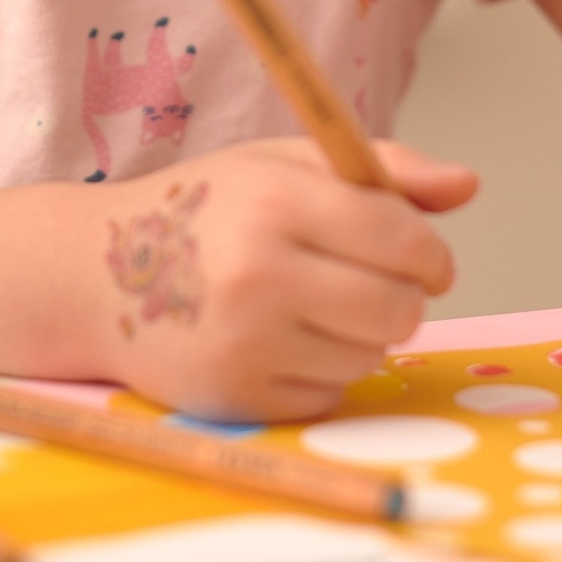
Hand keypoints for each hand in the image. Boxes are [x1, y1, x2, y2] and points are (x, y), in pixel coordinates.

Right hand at [102, 138, 476, 420]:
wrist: (94, 278)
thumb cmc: (201, 213)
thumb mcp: (280, 165)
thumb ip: (380, 169)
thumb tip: (468, 186)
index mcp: (274, 201)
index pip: (404, 240)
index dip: (432, 255)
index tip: (425, 261)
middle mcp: (258, 273)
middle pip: (398, 310)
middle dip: (402, 300)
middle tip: (369, 287)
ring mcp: (244, 342)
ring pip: (367, 357)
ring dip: (357, 338)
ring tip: (307, 310)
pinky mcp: (234, 396)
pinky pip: (326, 396)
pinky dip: (317, 375)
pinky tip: (275, 343)